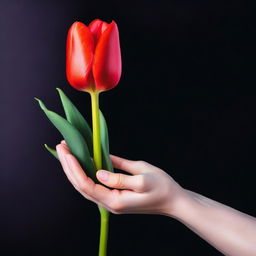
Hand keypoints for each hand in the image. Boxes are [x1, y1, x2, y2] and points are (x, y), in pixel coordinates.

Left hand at [56, 141, 185, 215]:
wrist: (173, 201)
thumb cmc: (162, 187)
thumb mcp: (143, 178)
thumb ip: (119, 176)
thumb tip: (98, 171)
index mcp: (115, 200)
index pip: (86, 184)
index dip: (74, 168)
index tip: (66, 151)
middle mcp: (109, 203)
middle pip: (81, 186)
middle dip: (69, 166)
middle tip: (61, 146)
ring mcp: (111, 200)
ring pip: (85, 185)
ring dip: (74, 169)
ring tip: (66, 152)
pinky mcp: (114, 195)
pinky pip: (95, 184)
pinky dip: (85, 172)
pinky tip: (81, 161)